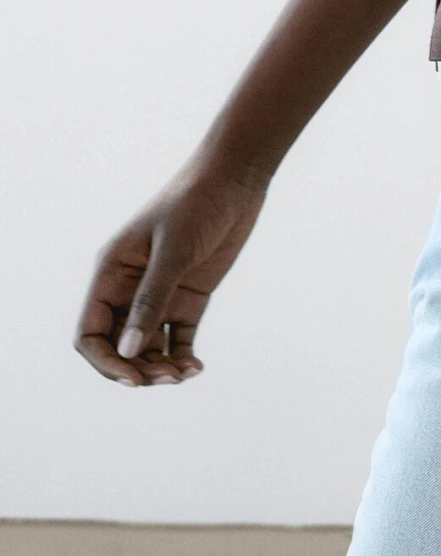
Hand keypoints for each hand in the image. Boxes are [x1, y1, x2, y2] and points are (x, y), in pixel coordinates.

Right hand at [75, 161, 268, 385]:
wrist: (235, 177)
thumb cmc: (197, 202)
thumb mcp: (173, 251)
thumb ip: (150, 301)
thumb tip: (127, 352)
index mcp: (111, 273)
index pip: (90, 333)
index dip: (105, 361)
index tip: (133, 378)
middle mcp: (130, 289)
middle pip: (118, 348)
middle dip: (137, 370)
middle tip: (169, 377)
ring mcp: (160, 294)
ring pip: (148, 348)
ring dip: (161, 369)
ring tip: (185, 373)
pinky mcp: (189, 297)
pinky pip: (178, 339)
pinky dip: (183, 358)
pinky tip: (197, 368)